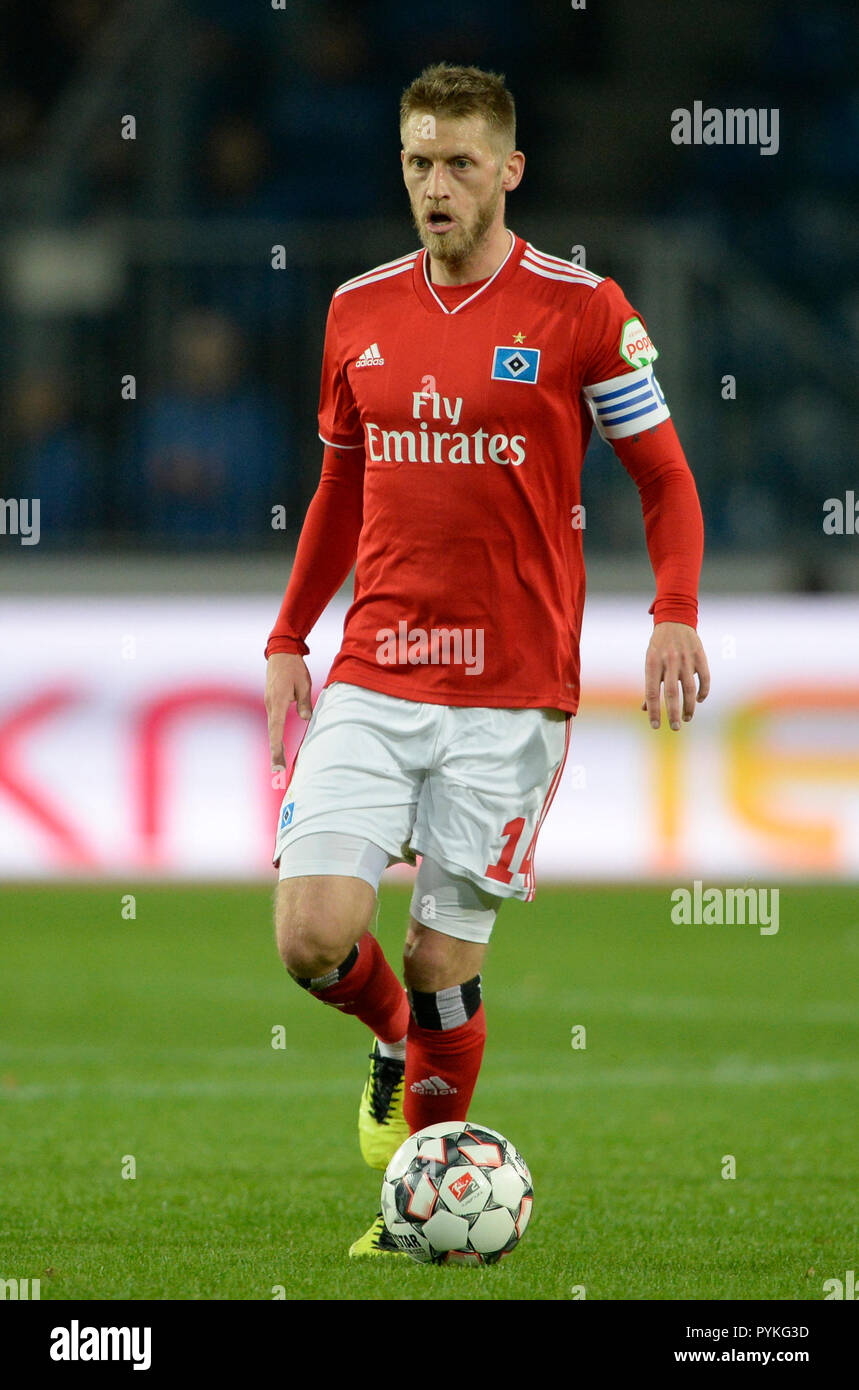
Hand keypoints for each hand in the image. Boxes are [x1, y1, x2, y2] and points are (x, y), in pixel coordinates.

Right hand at [265, 652, 312, 767]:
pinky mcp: (271, 701)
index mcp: (278, 702)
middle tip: (278, 772)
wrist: (281, 652)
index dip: (277, 748)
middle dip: (276, 752)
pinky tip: (280, 744)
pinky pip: (274, 721)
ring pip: (273, 728)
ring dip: (276, 745)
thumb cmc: (294, 668)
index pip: (276, 729)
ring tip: (279, 763)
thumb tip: (306, 719)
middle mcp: (271, 705)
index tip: (277, 764)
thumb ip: (305, 703)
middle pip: (272, 733)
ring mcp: (269, 703)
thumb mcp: (304, 684)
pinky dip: (276, 734)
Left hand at [642, 622, 709, 730]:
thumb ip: (650, 685)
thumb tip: (645, 709)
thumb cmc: (659, 646)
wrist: (675, 620)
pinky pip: (704, 678)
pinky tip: (699, 700)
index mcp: (653, 663)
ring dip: (689, 706)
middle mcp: (669, 662)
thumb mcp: (650, 662)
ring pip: (689, 688)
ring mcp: (686, 659)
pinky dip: (703, 691)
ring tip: (687, 718)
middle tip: (675, 727)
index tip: (656, 726)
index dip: (653, 710)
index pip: (651, 692)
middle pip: (671, 693)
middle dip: (673, 713)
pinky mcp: (700, 656)